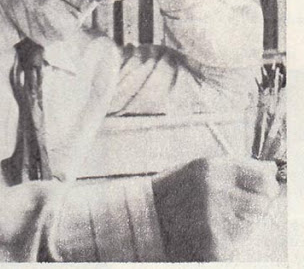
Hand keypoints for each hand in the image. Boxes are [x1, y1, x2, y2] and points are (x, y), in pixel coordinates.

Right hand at [151, 157, 279, 261]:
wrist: (145, 218)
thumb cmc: (175, 189)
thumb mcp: (199, 168)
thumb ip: (234, 168)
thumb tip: (271, 170)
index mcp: (212, 168)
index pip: (264, 178)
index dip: (265, 184)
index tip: (262, 188)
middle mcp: (215, 192)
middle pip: (262, 203)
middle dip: (253, 205)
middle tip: (233, 205)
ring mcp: (216, 222)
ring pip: (252, 225)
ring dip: (240, 223)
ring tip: (214, 218)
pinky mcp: (215, 248)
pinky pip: (237, 244)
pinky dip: (228, 240)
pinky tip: (207, 231)